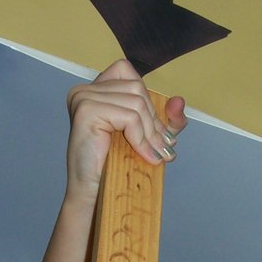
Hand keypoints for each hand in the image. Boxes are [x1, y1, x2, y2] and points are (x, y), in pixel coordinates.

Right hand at [65, 60, 186, 203]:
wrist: (92, 191)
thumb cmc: (113, 164)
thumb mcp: (146, 136)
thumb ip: (165, 119)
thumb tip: (179, 101)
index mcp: (93, 90)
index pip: (126, 70)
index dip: (145, 96)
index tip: (154, 127)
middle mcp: (84, 90)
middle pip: (135, 87)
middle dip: (153, 119)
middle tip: (162, 146)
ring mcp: (83, 98)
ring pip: (135, 102)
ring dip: (150, 131)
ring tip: (154, 153)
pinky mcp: (87, 111)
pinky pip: (129, 117)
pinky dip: (141, 137)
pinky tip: (143, 154)